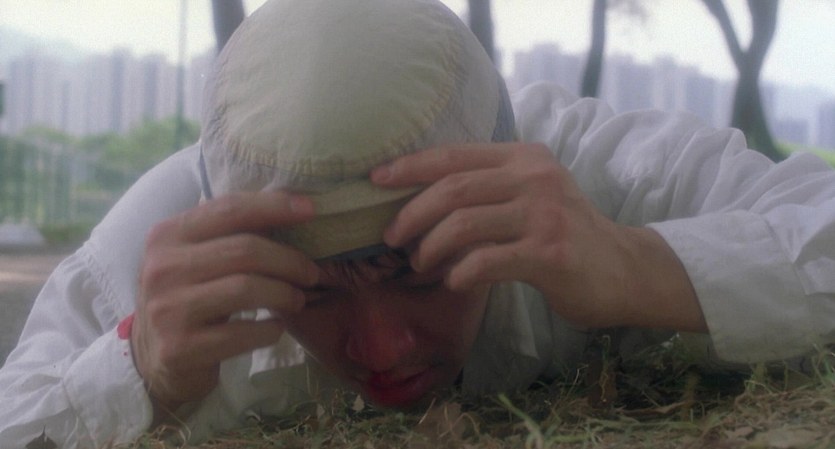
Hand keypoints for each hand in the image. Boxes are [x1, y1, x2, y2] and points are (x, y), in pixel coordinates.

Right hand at [131, 191, 319, 419]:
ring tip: (297, 300)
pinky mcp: (179, 349)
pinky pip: (243, 333)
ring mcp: (168, 310)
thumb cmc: (187, 298)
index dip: (275, 206)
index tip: (311, 209)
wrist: (151, 360)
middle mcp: (161, 268)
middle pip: (245, 250)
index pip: (229, 209)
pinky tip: (276, 328)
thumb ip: (230, 233)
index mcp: (167, 235)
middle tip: (311, 274)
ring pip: (246, 289)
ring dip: (284, 294)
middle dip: (289, 261)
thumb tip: (292, 207)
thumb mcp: (195, 259)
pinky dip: (270, 329)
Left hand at [371, 143, 704, 331]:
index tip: (376, 179)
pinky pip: (485, 261)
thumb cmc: (566, 234)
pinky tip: (455, 282)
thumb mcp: (531, 195)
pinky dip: (460, 273)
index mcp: (524, 157)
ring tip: (422, 264)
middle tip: (392, 239)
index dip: (409, 166)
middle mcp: (534, 177)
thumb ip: (489, 189)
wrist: (624, 269)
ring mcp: (544, 214)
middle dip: (411, 214)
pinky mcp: (549, 253)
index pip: (454, 155)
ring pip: (463, 223)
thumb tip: (420, 202)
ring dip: (431, 247)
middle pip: (452, 188)